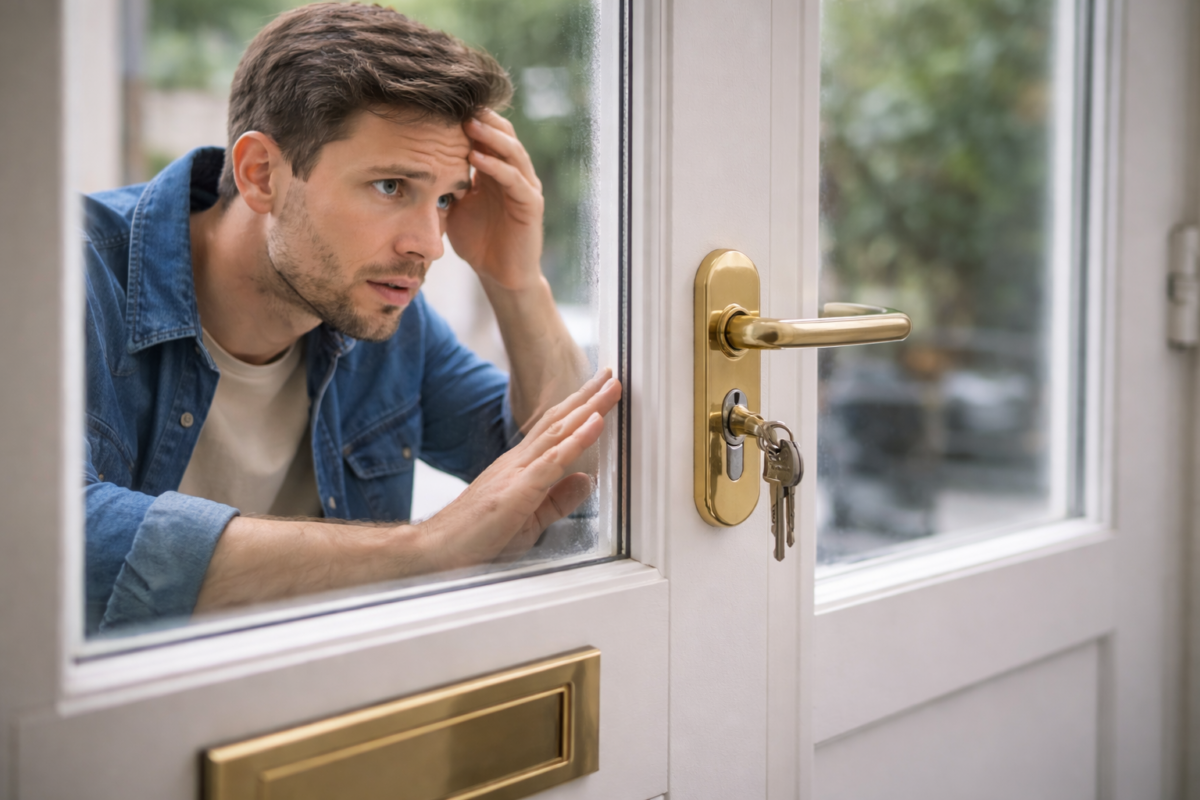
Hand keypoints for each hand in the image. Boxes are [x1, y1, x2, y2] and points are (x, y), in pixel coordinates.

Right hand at [418, 368, 621, 569]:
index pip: (554, 430)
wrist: (435, 550)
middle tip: (612, 375)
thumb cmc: (475, 537)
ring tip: (610, 388)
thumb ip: (558, 500)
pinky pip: (551, 461)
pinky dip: (576, 440)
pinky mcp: (515, 492)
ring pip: (557, 433)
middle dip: (588, 397)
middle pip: (558, 422)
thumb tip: (587, 479)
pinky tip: (595, 423)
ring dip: (587, 408)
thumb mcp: (530, 520)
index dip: (580, 409)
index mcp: (519, 467)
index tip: (601, 391)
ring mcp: (514, 474)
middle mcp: (517, 463)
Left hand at [445, 109, 544, 290]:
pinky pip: (515, 181)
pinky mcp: (531, 205)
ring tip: (468, 123)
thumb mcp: (454, 205)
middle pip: (503, 134)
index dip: (470, 118)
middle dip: (482, 118)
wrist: (499, 275)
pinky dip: (496, 167)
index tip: (444, 103)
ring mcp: (526, 187)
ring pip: (512, 152)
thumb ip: (445, 181)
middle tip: (459, 103)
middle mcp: (515, 173)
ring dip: (490, 137)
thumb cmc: (477, 241)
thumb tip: (412, 160)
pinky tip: (476, 158)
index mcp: (497, 170)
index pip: (488, 134)